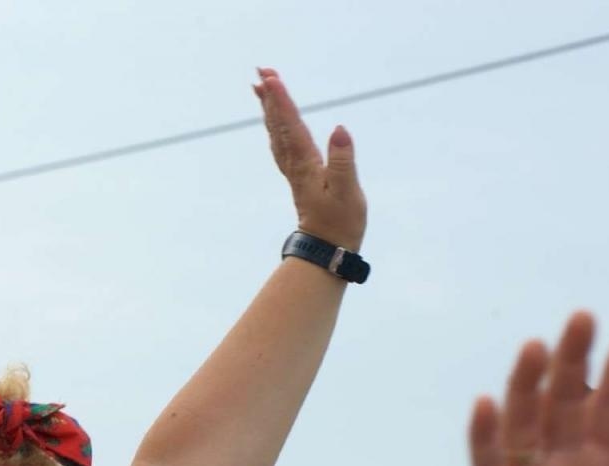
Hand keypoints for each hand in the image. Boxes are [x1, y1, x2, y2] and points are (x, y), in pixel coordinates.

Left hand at [255, 70, 365, 250]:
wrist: (327, 250)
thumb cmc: (341, 223)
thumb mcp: (347, 192)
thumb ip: (343, 161)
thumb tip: (339, 129)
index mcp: (306, 164)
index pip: (291, 126)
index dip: (282, 101)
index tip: (271, 79)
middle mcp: (295, 164)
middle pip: (279, 125)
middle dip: (270, 98)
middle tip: (261, 72)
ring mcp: (295, 170)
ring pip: (277, 134)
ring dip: (270, 109)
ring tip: (261, 87)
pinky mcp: (299, 176)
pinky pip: (282, 145)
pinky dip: (276, 127)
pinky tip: (274, 122)